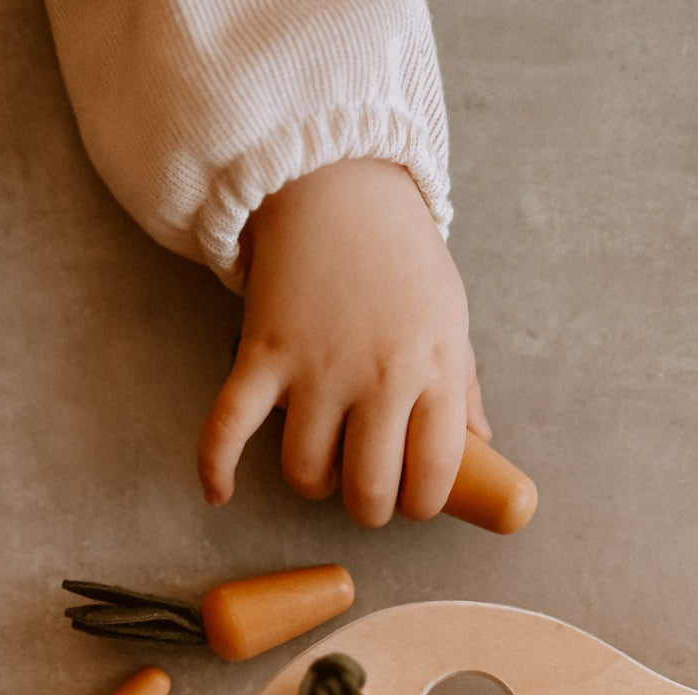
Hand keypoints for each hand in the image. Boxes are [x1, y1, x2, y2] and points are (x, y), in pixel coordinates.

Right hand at [198, 159, 489, 527]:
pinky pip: (229, 428)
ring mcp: (315, 367)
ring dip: (311, 482)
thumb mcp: (449, 318)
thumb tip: (481, 443)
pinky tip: (218, 492)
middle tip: (364, 491)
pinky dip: (215, 466)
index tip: (409, 497)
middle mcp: (378, 376)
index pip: (433, 474)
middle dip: (367, 507)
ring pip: (304, 471)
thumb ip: (462, 387)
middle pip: (368, 488)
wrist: (337, 185)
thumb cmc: (400, 257)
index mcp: (433, 369)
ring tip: (319, 463)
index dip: (420, 502)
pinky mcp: (261, 354)